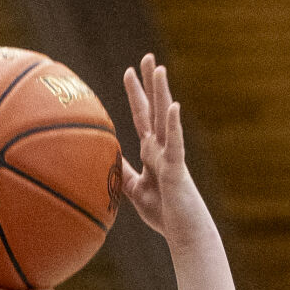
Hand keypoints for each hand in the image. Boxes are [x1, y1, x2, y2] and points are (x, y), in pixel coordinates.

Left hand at [121, 54, 209, 240]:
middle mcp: (162, 148)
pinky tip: (173, 106)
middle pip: (154, 109)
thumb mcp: (134, 190)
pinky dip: (174, 126)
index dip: (135, 94)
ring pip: (165, 119)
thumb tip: (106, 158)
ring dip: (162, 94)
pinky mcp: (177, 169)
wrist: (183, 233)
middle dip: (150, 83)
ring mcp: (171, 156)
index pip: (141, 116)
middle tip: (147, 56)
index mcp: (151, 152)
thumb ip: (122, 172)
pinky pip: (175, 145)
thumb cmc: (163, 213)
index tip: (129, 71)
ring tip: (159, 69)